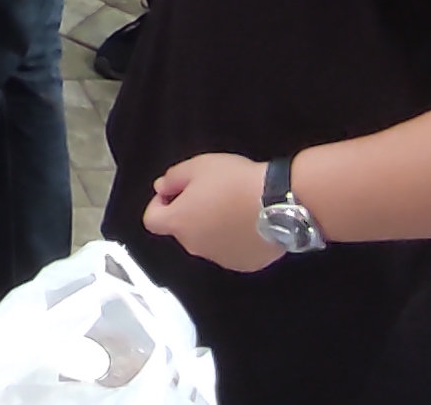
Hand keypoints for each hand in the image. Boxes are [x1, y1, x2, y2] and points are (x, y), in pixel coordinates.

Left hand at [138, 151, 285, 272]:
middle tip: (210, 193)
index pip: (151, 220)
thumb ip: (172, 178)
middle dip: (189, 213)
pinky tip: (249, 222)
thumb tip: (161, 188)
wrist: (279, 203)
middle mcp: (194, 246)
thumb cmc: (235, 181)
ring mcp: (219, 259)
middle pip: (182, 230)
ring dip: (212, 227)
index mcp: (179, 222)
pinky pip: (230, 251)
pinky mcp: (243, 264)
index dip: (159, 204)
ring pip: (206, 241)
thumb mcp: (198, 166)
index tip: (174, 191)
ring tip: (234, 206)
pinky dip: (233, 239)